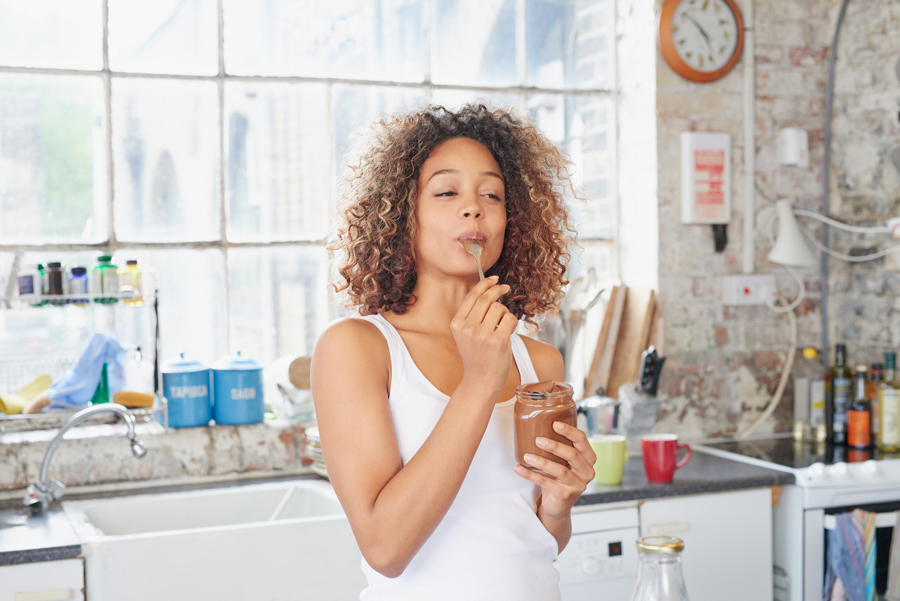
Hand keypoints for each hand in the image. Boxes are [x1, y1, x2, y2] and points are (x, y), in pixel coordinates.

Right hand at [450, 275, 516, 390]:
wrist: (480, 380)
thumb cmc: (477, 355)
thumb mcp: (465, 334)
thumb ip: (472, 314)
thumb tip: (488, 289)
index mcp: (457, 323)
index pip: (472, 296)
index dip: (485, 283)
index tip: (495, 279)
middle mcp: (467, 327)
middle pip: (486, 298)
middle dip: (498, 289)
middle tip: (506, 288)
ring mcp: (482, 335)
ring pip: (499, 308)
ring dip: (505, 313)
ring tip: (503, 325)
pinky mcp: (497, 341)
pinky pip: (509, 319)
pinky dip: (512, 323)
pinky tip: (508, 332)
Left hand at [514, 421, 595, 518]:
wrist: (558, 505)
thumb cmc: (559, 477)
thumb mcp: (563, 461)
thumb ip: (559, 447)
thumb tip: (537, 424)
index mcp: (588, 459)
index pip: (582, 441)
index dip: (570, 431)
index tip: (555, 424)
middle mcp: (587, 472)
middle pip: (572, 455)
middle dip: (555, 446)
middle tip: (538, 440)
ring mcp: (578, 485)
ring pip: (560, 470)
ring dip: (542, 462)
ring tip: (527, 456)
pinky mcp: (566, 495)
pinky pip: (547, 483)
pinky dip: (531, 475)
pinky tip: (520, 469)